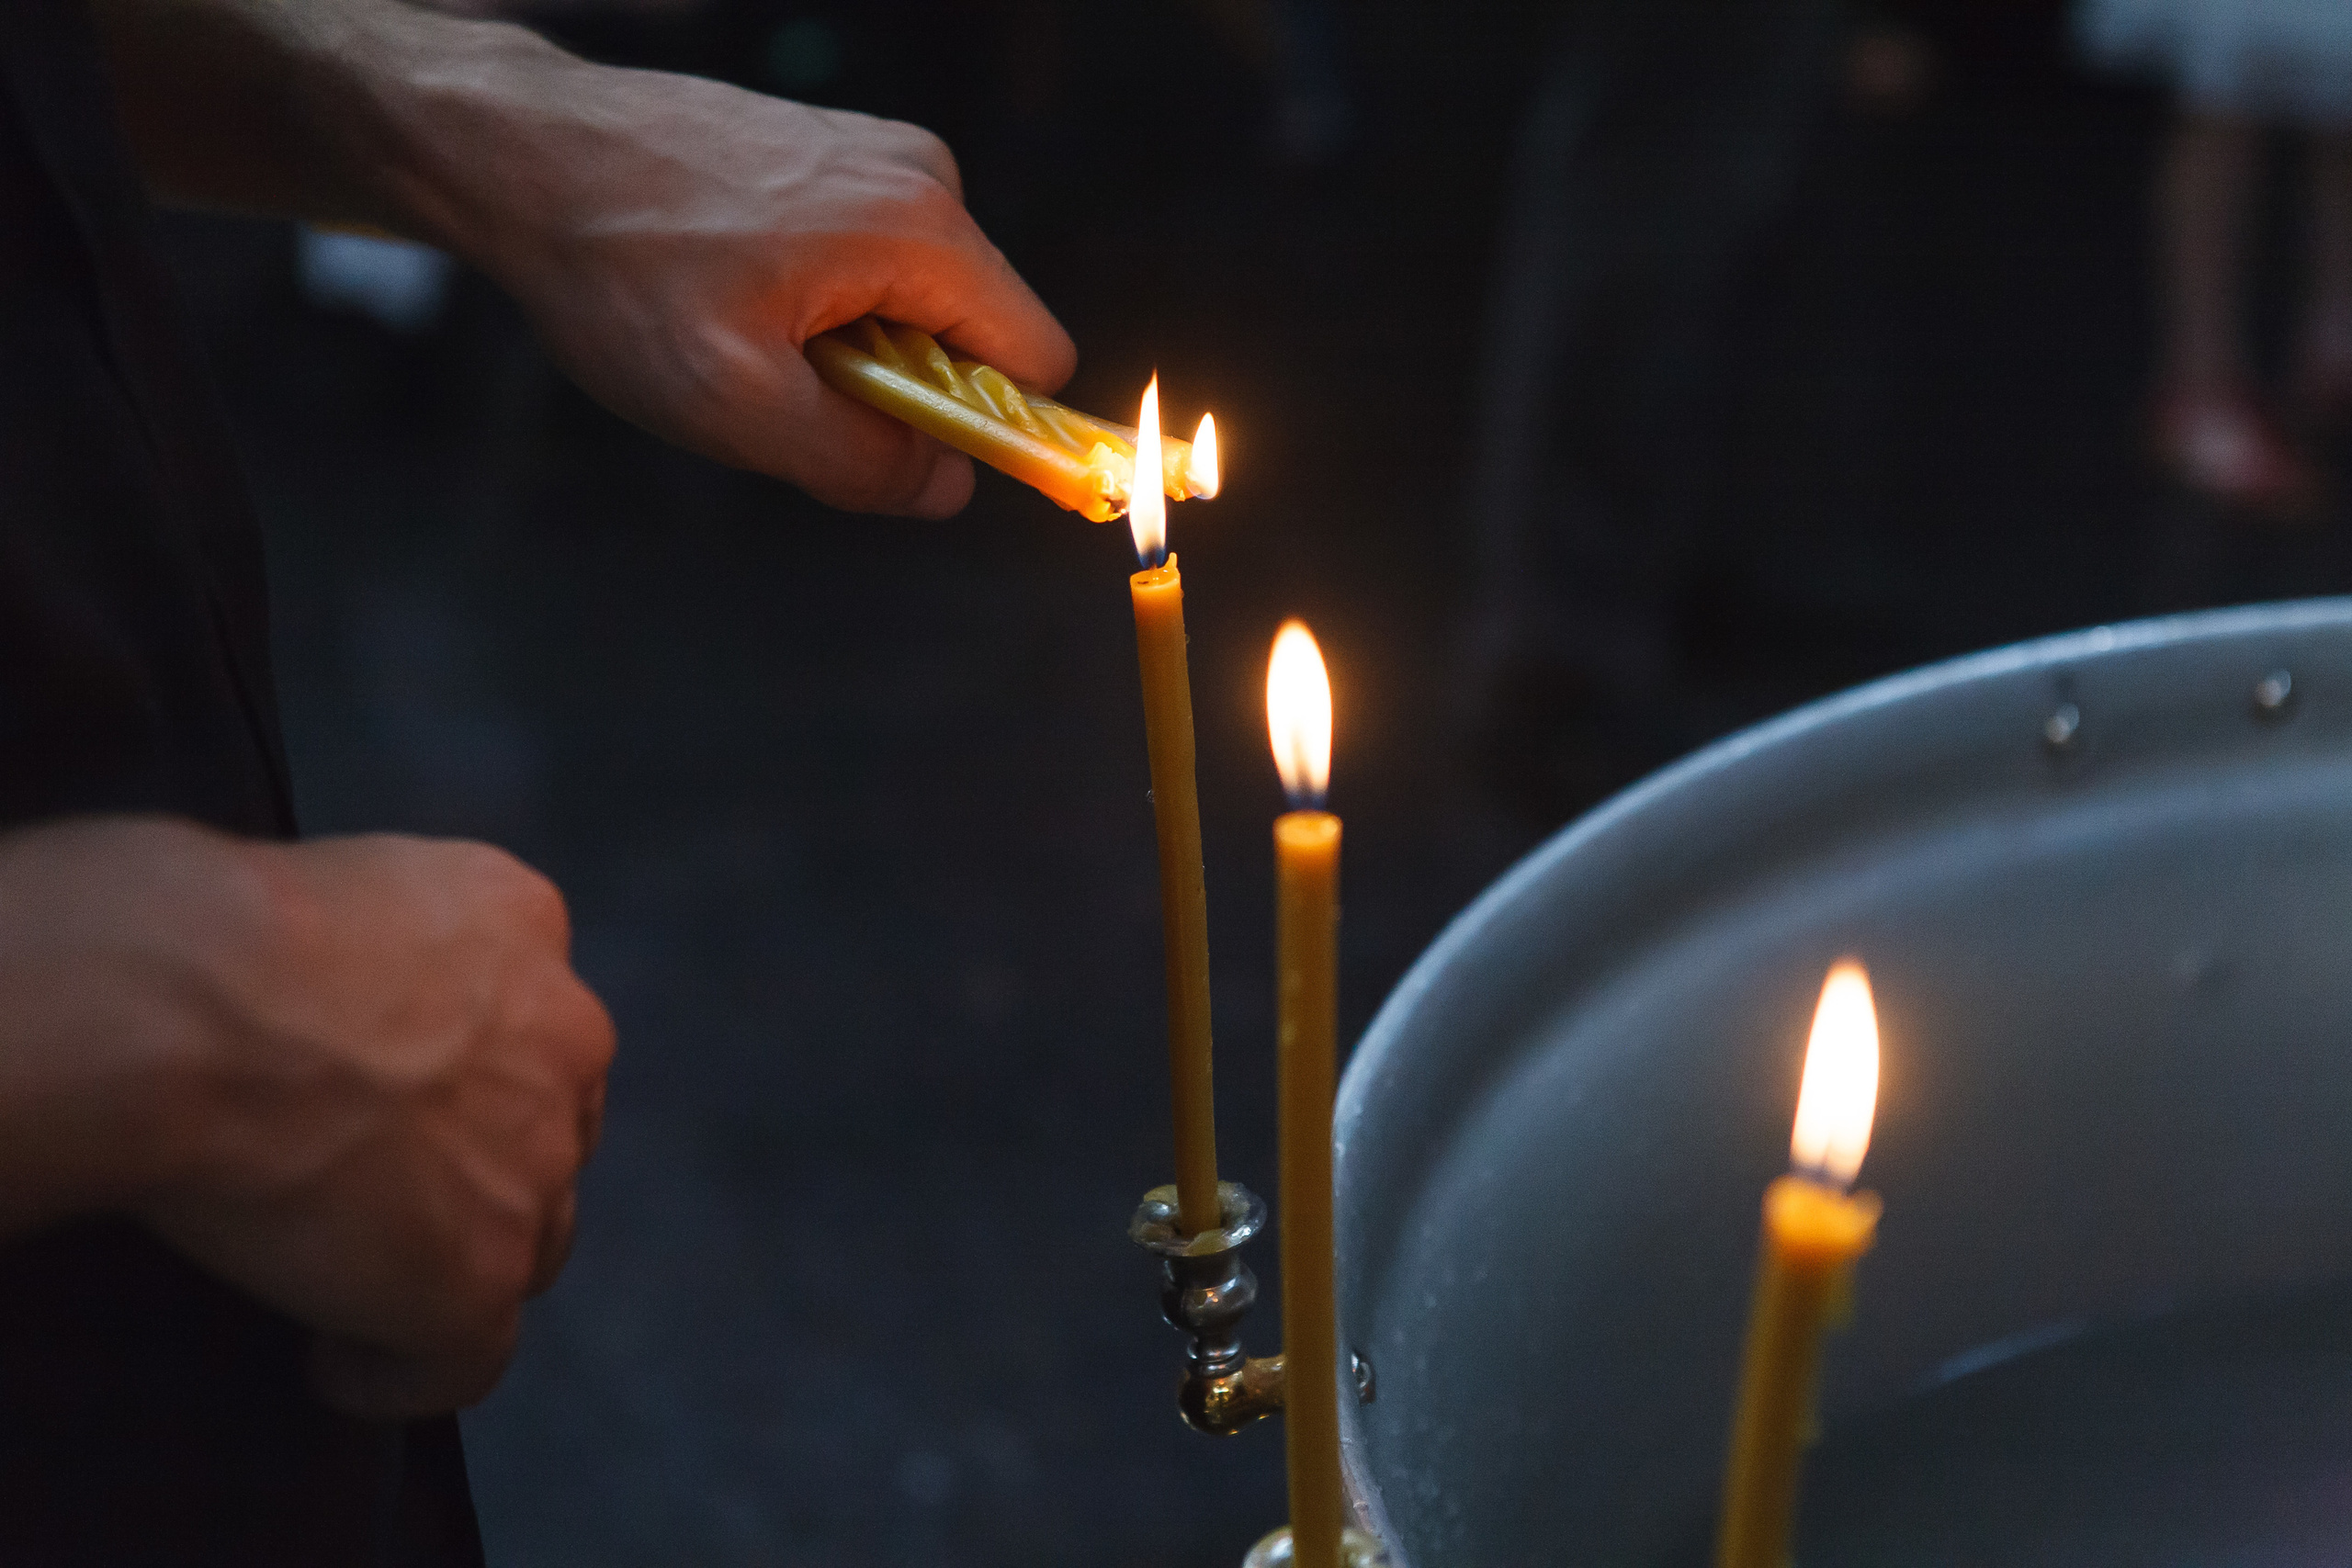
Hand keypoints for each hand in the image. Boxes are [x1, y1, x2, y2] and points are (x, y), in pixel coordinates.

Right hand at [0, 818, 613, 1417]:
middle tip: (387, 1199)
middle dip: (488, 1166)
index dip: (472, 1068)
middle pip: (548, 1127)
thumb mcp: (340, 888)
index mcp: (522, 922)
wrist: (197, 1010)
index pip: (529, 1011)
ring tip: (360, 1288)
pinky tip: (340, 1370)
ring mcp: (535, 1164)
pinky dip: (404, 1374)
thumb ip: (385, 945)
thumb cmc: (213, 934)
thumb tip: (331, 1002)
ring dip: (458, 1265)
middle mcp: (563, 1037)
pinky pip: (465, 1358)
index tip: (405, 1102)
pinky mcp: (484, 1273)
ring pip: (528, 1238)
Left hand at [407, 52, 1076, 516]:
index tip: (912, 459)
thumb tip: (948, 488)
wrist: (521, 152)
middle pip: (976, 336)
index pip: (1035, 360)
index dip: (996, 431)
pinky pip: (869, 268)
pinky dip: (815, 306)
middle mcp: (919, 178)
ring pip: (916, 308)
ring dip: (848, 353)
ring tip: (744, 335)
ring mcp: (874, 159)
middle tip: (785, 389)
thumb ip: (862, 462)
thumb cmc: (619, 267)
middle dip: (900, 392)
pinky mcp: (832, 157)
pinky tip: (733, 297)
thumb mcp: (737, 404)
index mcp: (920, 229)